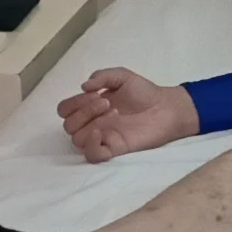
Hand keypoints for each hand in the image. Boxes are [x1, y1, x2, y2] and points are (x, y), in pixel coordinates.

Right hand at [55, 68, 198, 163]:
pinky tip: (100, 133)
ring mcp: (103, 137)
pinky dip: (90, 147)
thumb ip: (102, 76)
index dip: (74, 102)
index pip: (65, 110)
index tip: (94, 93)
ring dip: (89, 123)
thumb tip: (84, 86)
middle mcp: (93, 123)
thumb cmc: (144, 92)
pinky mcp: (114, 148)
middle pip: (69, 125)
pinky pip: (92, 156)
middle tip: (106, 102)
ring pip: (76, 140)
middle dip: (83, 110)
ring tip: (113, 112)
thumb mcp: (122, 76)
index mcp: (90, 107)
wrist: (166, 107)